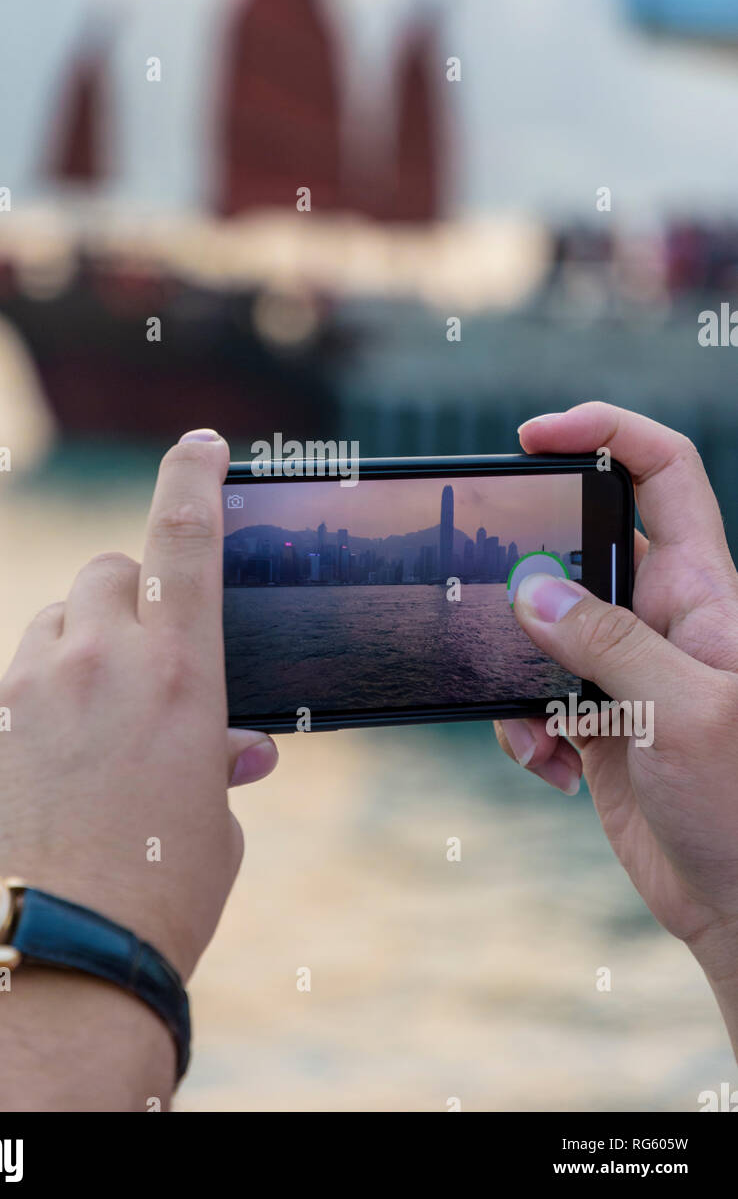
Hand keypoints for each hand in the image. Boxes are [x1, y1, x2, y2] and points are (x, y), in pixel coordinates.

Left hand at [0, 428, 276, 983]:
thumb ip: (217, 756)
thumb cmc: (162, 893)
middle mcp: (96, 660)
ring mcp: (26, 690)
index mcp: (178, 671)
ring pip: (52, 624)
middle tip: (145, 651)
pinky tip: (50, 773)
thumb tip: (231, 747)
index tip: (201, 443)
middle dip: (130, 594)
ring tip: (97, 723)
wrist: (59, 965)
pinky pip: (15, 685)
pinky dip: (40, 704)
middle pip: (105, 572)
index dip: (195, 478)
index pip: (185, 538)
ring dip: (80, 647)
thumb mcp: (214, 818)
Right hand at [494, 403, 737, 1022]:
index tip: (536, 435)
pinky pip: (533, 692)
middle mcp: (662, 617)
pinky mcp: (597, 718)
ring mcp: (626, 668)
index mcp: (704, 590)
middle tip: (494, 606)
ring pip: (542, 625)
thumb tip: (531, 589)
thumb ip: (605, 643)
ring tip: (539, 727)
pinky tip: (552, 767)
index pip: (663, 472)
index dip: (605, 431)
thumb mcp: (682, 713)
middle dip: (528, 573)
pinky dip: (522, 725)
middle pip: (580, 546)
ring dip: (517, 670)